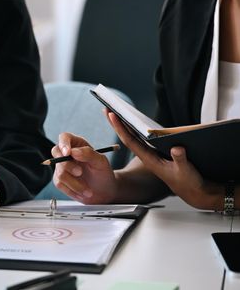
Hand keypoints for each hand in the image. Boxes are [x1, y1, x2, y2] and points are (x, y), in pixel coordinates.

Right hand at [52, 132, 117, 203]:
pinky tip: (82, 192)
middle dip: (68, 165)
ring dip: (75, 183)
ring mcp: (61, 167)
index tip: (67, 153)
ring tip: (88, 190)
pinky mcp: (59, 180)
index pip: (64, 137)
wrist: (104, 192)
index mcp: (77, 144)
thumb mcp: (101, 162)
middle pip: (56, 153)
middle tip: (80, 173)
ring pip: (60, 172)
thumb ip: (89, 154)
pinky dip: (72, 190)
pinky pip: (60, 184)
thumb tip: (74, 151)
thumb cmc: (103, 173)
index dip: (63, 143)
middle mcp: (67, 154)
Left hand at [106, 111, 221, 208]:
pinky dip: (136, 128)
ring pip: (134, 135)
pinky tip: (132, 120)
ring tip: (115, 111)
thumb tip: (176, 148)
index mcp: (149, 159)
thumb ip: (180, 160)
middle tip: (106, 107)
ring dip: (125, 123)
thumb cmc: (188, 182)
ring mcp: (151, 153)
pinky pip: (143, 137)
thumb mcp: (186, 172)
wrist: (192, 191)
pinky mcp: (157, 152)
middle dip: (117, 122)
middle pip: (128, 135)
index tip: (112, 115)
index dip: (120, 128)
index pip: (130, 140)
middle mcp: (147, 155)